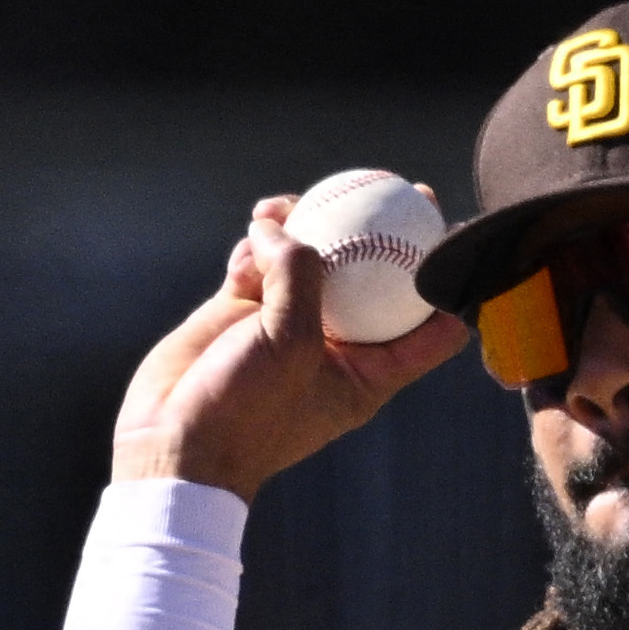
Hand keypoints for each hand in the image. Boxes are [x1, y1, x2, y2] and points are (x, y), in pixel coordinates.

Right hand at [110, 202, 471, 498]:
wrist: (175, 443)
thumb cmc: (246, 412)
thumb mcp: (290, 344)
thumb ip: (299, 278)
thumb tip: (287, 227)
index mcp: (368, 371)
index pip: (429, 328)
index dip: (447, 284)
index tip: (453, 239)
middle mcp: (335, 344)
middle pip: (376, 279)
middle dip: (387, 232)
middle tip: (397, 186)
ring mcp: (288, 323)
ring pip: (312, 259)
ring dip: (303, 226)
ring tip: (284, 207)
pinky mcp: (244, 309)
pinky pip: (262, 259)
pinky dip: (258, 243)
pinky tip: (253, 230)